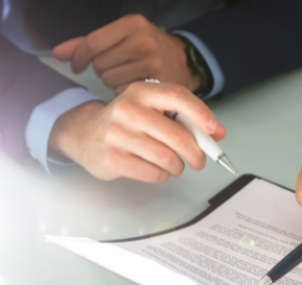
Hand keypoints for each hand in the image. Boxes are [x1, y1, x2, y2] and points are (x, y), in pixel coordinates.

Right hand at [48, 81, 225, 181]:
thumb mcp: (152, 111)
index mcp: (141, 92)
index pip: (177, 96)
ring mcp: (118, 135)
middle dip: (196, 153)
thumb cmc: (127, 123)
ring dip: (178, 167)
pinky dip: (163, 176)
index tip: (214, 129)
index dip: (201, 113)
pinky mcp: (112, 158)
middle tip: (200, 161)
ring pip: (167, 158)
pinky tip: (158, 171)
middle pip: (177, 135)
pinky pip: (153, 173)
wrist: (84, 134)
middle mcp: (128, 109)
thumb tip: (218, 133)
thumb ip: (185, 119)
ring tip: (175, 166)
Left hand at [53, 15, 199, 93]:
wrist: (183, 61)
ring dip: (112, 81)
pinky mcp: (156, 82)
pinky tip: (134, 85)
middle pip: (100, 64)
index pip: (93, 43)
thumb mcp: (121, 36)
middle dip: (102, 69)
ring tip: (126, 76)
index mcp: (132, 24)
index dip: (80, 57)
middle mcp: (143, 40)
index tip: (78, 66)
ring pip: (110, 79)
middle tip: (116, 67)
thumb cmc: (146, 49)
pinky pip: (123, 92)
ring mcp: (152, 62)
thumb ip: (87, 44)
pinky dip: (124, 92)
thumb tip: (57, 53)